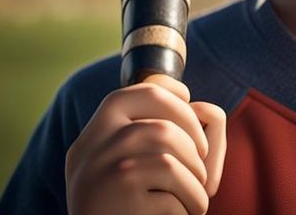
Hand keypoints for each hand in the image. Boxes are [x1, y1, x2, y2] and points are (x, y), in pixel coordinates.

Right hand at [65, 75, 225, 213]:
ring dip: (195, 182)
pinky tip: (185, 214)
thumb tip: (201, 109)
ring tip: (198, 199)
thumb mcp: (118, 163)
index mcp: (93, 136)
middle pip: (164, 130)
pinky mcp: (120, 204)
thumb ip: (149, 133)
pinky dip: (188, 206)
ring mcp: (104, 176)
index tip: (193, 106)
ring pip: (170, 164)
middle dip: (193, 148)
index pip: (144, 93)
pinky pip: (171, 199)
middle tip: (202, 170)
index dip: (175, 98)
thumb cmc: (118, 203)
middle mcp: (93, 151)